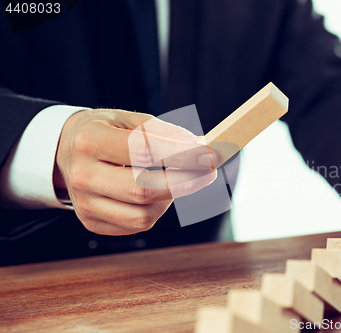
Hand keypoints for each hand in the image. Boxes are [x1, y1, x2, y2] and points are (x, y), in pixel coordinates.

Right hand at [54, 109, 218, 234]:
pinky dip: (156, 210)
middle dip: (186, 182)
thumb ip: (162, 132)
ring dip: (171, 198)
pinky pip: (136, 225)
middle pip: (143, 189)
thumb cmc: (105, 132)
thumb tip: (197, 148)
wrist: (66, 151)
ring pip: (143, 215)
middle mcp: (83, 176)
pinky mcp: (91, 222)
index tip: (210, 155)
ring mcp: (85, 204)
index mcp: (89, 141)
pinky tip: (156, 193)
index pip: (143, 151)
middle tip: (210, 172)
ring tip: (175, 179)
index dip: (181, 155)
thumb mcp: (128, 119)